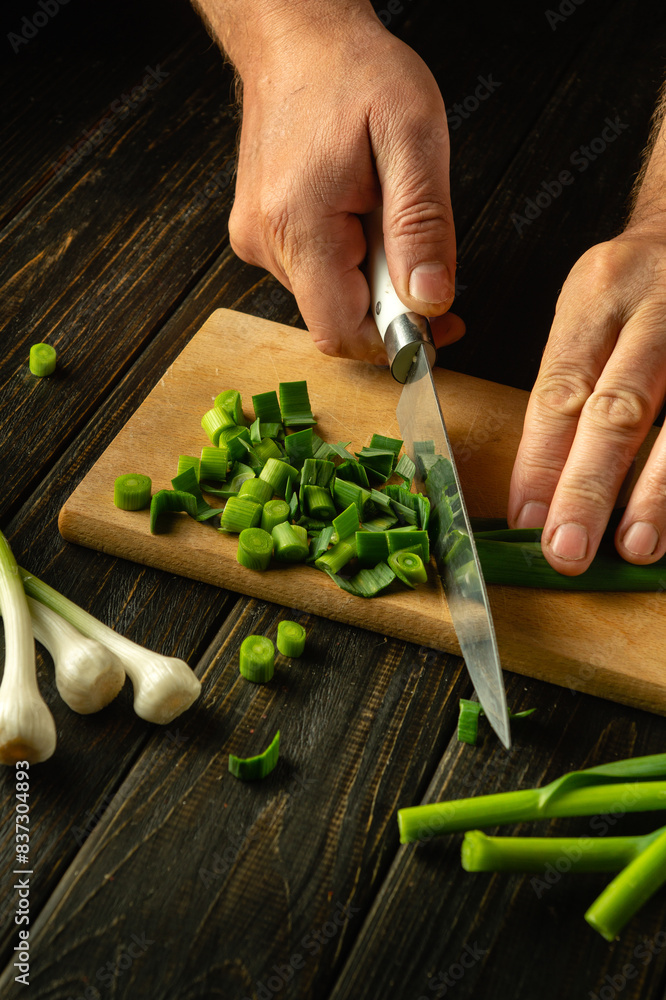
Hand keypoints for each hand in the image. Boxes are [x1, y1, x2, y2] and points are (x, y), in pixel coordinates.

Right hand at [225, 8, 463, 362]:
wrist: (298, 38)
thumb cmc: (354, 74)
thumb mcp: (413, 138)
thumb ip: (423, 226)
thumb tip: (429, 301)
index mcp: (299, 224)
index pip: (341, 332)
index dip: (393, 341)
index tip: (437, 322)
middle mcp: (265, 242)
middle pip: (338, 318)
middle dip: (389, 302)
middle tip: (420, 249)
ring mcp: (257, 240)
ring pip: (328, 297)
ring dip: (370, 276)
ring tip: (382, 211)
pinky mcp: (260, 235)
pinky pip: (314, 273)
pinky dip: (349, 260)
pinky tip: (359, 212)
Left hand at [508, 226, 665, 573]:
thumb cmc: (640, 279)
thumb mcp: (591, 304)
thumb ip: (570, 380)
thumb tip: (541, 481)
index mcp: (597, 295)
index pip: (559, 390)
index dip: (539, 462)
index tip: (525, 519)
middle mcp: (656, 309)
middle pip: (618, 410)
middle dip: (589, 487)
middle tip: (567, 549)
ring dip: (655, 493)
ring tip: (634, 545)